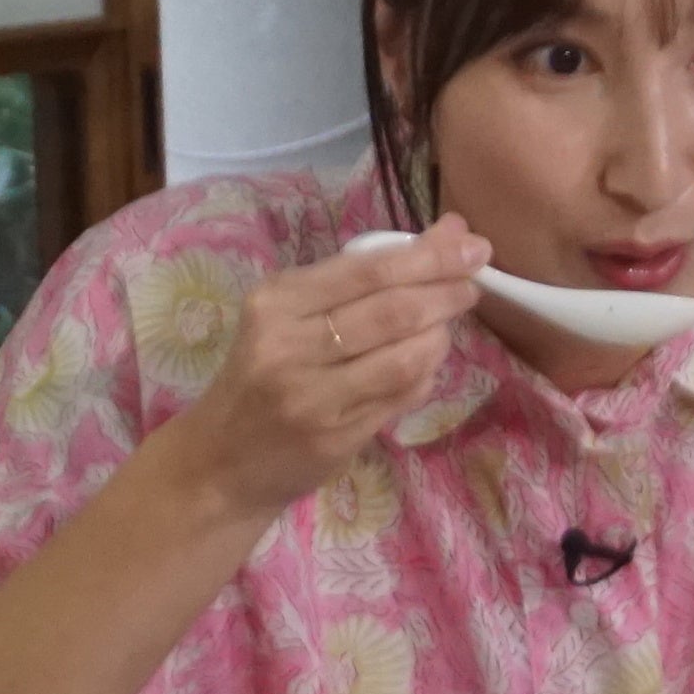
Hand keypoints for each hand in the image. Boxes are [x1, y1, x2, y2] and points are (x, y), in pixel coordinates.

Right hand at [164, 217, 488, 521]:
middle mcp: (289, 347)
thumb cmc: (260, 374)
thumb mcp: (287, 315)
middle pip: (393, 311)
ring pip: (405, 357)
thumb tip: (450, 232)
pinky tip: (427, 362)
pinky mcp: (335, 437)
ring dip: (440, 335)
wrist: (219, 461)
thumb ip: (360, 277)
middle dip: (446, 291)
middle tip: (475, 281)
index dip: (430, 256)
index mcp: (275, 303)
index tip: (471, 246)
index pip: (368, 270)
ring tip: (447, 324)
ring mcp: (313, 397)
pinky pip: (401, 396)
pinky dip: (426, 373)